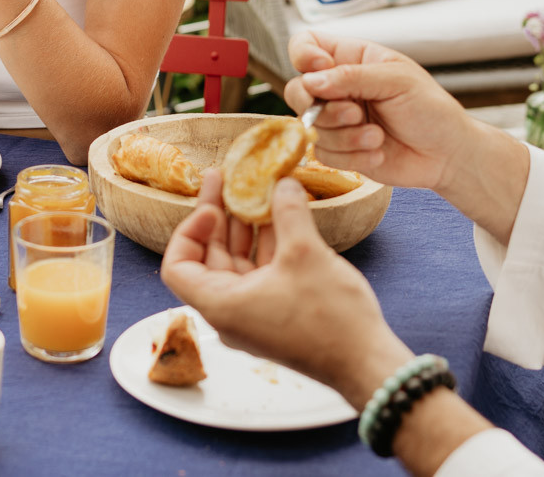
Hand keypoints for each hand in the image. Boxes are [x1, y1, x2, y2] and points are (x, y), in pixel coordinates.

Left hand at [160, 170, 411, 405]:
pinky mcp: (278, 316)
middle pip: (209, 260)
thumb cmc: (329, 316)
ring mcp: (254, 316)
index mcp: (221, 304)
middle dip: (219, 217)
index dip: (188, 231)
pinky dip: (267, 246)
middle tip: (226, 179)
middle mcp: (231, 313)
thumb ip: (287, 212)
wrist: (366, 363)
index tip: (213, 208)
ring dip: (246, 229)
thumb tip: (282, 183)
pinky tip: (283, 217)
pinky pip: (261, 275)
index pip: (177, 266)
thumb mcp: (304, 253)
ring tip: (257, 191)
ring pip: (238, 265)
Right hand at [286, 32, 529, 241]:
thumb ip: (351, 77)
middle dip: (324, 108)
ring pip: (310, 127)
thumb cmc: (430, 108)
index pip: (305, 44)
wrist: (447, 154)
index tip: (322, 68)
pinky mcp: (341, 150)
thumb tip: (310, 81)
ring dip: (345, 136)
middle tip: (355, 113)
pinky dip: (351, 156)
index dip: (303, 55)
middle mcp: (338, 88)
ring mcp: (337, 120)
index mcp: (351, 58)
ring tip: (378, 136)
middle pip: (298, 91)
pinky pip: (323, 154)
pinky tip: (378, 151)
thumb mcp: (396, 80)